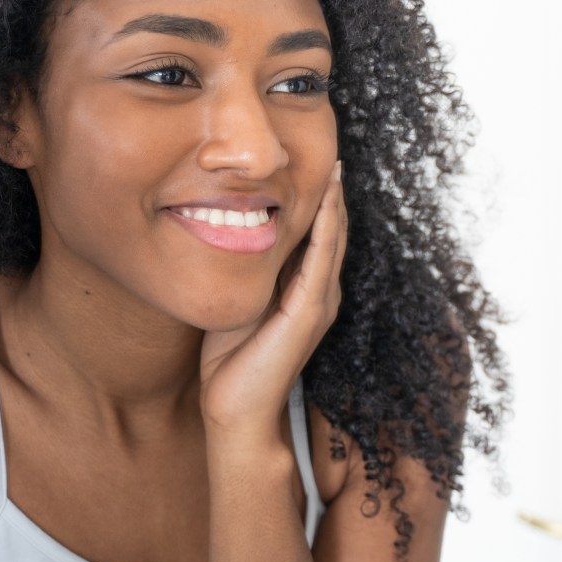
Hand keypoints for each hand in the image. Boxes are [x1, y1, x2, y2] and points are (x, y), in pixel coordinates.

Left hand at [198, 161, 346, 445]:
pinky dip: (326, 225)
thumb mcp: (237, 300)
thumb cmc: (230, 362)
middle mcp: (320, 292)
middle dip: (332, 191)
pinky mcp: (310, 311)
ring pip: (333, 238)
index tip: (314, 161)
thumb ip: (244, 271)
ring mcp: (319, 302)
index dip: (319, 198)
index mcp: (305, 290)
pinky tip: (326, 198)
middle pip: (332, 230)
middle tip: (333, 148)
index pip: (318, 234)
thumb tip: (226, 232)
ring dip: (334, 200)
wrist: (235, 413)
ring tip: (336, 163)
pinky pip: (321, 258)